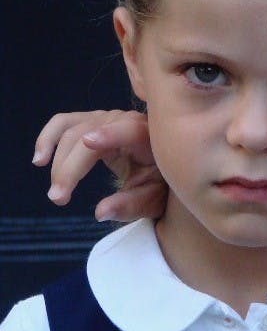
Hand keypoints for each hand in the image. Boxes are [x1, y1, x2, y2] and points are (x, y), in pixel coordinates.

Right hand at [32, 110, 166, 221]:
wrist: (164, 167)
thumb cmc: (162, 183)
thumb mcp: (153, 199)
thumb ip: (131, 205)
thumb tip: (99, 212)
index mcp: (147, 136)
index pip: (129, 129)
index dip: (110, 133)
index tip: (90, 142)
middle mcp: (126, 120)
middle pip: (88, 135)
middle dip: (70, 167)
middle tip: (59, 199)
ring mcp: (106, 118)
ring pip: (72, 131)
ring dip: (57, 161)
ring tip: (55, 191)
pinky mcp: (92, 121)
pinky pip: (64, 123)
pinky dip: (48, 138)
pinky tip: (39, 160)